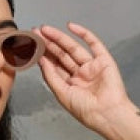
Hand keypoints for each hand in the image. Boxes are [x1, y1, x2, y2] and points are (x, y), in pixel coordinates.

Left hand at [37, 21, 139, 139]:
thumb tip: (40, 60)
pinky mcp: (104, 60)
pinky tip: (70, 27)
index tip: (32, 46)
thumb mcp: (62, 94)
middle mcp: (80, 75)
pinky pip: (93, 43)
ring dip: (60, 38)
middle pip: (62, 56)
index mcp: (70, 85)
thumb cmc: (86, 110)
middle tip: (37, 33)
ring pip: (73, 48)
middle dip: (49, 44)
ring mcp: (92, 67)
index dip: (43, 56)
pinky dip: (83, 33)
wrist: (107, 113)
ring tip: (45, 29)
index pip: (54, 67)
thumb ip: (51, 76)